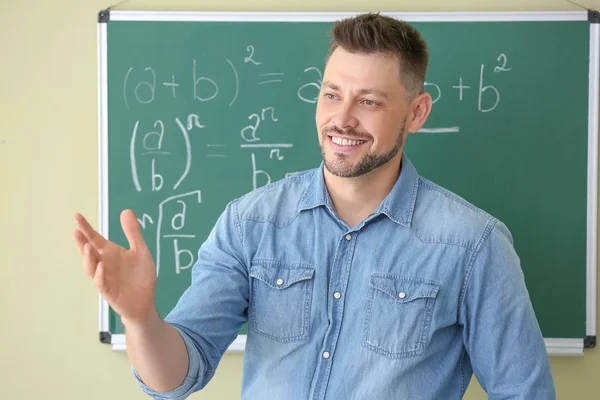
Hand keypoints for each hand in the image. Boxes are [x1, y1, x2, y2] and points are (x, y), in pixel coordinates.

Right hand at [73, 209, 156, 325]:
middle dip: (82, 242)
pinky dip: (100, 275)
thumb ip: (133, 233)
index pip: (95, 238)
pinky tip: (101, 266)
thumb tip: (126, 210)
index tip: (77, 216)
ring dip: (88, 258)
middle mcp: (103, 264)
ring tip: (88, 246)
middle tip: (76, 230)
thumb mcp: (140, 251)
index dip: (86, 228)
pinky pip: (101, 283)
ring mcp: (104, 278)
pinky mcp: (109, 292)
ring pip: (91, 268)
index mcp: (110, 253)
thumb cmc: (140, 276)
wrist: (145, 302)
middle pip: (89, 251)